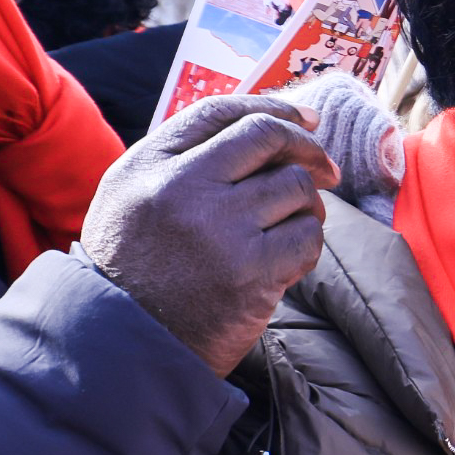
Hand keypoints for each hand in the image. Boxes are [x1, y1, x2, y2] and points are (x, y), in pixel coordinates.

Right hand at [78, 94, 337, 375]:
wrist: (127, 346)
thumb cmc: (134, 271)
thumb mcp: (131, 200)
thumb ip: (181, 161)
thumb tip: (261, 128)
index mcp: (147, 165)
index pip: (221, 112)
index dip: (273, 108)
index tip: (306, 118)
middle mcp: (180, 187)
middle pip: (268, 137)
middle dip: (309, 148)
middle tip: (327, 167)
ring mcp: (219, 228)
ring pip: (297, 187)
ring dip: (307, 205)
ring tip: (291, 228)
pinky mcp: (251, 271)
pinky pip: (308, 237)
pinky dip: (307, 245)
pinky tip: (288, 261)